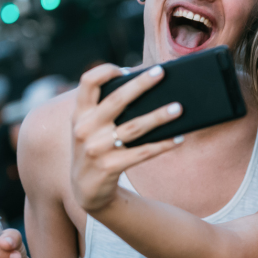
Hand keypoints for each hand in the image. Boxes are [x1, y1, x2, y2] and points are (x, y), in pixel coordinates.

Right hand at [70, 64, 184, 212]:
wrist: (86, 190)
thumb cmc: (95, 148)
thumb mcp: (90, 127)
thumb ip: (104, 108)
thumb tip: (142, 85)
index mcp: (79, 114)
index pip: (87, 82)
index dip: (105, 71)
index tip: (125, 68)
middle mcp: (84, 129)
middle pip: (116, 100)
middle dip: (140, 84)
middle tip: (161, 72)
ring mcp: (96, 149)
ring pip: (134, 127)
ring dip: (158, 116)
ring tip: (178, 108)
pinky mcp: (110, 167)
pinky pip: (142, 153)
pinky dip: (162, 145)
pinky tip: (178, 138)